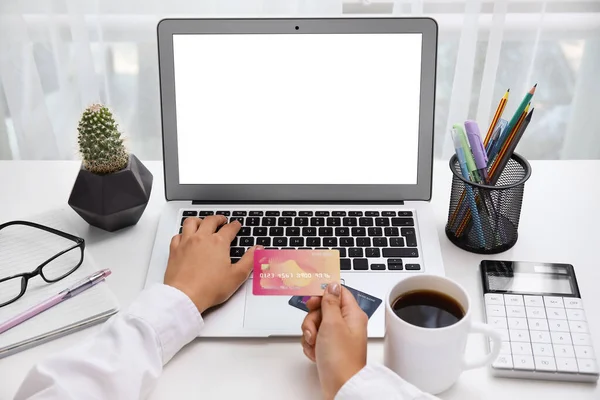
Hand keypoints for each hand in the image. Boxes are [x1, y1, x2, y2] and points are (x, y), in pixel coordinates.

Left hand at [164, 215, 259, 312]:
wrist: (185, 296)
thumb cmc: (209, 288)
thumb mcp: (237, 276)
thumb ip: (249, 260)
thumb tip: (258, 249)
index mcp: (218, 243)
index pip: (229, 228)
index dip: (235, 225)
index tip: (236, 225)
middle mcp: (202, 238)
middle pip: (210, 221)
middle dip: (218, 218)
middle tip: (222, 220)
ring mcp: (186, 243)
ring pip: (191, 222)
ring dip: (199, 220)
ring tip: (203, 222)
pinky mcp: (174, 250)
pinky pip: (177, 235)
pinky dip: (182, 233)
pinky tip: (184, 237)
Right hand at [301, 284, 367, 399]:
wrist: (340, 387)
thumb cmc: (341, 358)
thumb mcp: (332, 323)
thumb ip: (330, 302)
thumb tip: (332, 285)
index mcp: (352, 314)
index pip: (338, 292)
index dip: (323, 293)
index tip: (312, 300)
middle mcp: (347, 324)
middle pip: (324, 308)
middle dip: (313, 318)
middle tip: (314, 329)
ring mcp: (338, 336)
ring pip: (316, 323)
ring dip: (310, 333)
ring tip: (315, 344)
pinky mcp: (330, 348)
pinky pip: (315, 338)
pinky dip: (311, 344)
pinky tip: (315, 352)